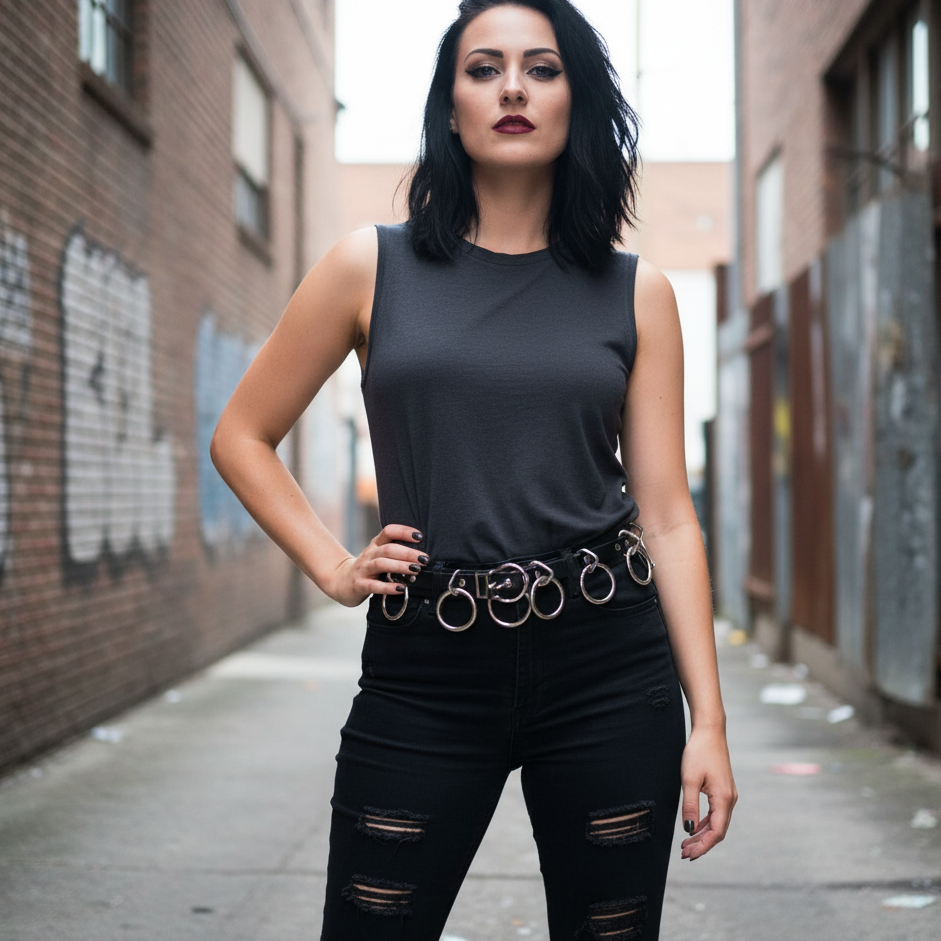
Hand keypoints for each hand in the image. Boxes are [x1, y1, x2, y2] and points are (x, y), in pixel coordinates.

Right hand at [325, 525, 427, 606]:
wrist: (341, 581)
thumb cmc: (368, 568)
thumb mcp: (378, 555)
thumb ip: (395, 552)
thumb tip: (422, 554)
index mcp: (376, 544)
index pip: (388, 531)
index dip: (404, 531)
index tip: (420, 536)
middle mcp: (369, 554)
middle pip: (388, 549)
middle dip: (408, 553)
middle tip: (424, 559)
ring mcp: (363, 569)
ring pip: (381, 564)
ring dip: (400, 566)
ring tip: (416, 570)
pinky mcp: (359, 585)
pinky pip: (374, 586)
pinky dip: (389, 587)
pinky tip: (401, 588)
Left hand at [679, 725, 736, 859]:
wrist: (710, 731)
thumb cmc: (699, 752)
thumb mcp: (689, 779)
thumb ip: (689, 805)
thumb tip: (688, 829)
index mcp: (724, 799)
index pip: (716, 833)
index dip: (703, 846)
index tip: (688, 855)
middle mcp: (730, 799)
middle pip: (717, 831)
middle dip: (701, 844)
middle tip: (684, 853)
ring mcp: (728, 794)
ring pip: (717, 823)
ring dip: (702, 834)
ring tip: (686, 844)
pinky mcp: (723, 789)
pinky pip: (716, 813)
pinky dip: (705, 823)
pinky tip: (694, 827)